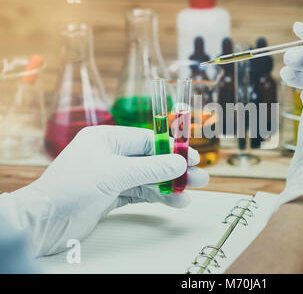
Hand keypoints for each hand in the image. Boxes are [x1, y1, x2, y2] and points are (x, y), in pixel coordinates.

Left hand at [1, 126, 208, 255]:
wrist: (44, 222)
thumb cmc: (72, 188)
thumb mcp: (115, 174)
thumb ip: (150, 169)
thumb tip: (180, 163)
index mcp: (106, 139)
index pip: (147, 140)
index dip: (172, 148)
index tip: (193, 157)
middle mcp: (110, 155)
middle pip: (151, 159)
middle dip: (175, 169)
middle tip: (200, 176)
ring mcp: (111, 176)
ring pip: (148, 178)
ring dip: (169, 185)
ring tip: (192, 192)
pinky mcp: (111, 196)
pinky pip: (140, 193)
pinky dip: (157, 197)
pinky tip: (175, 202)